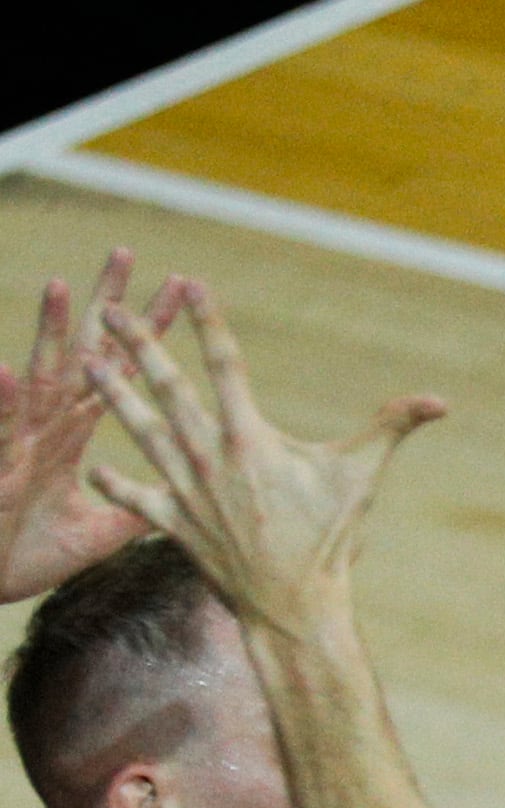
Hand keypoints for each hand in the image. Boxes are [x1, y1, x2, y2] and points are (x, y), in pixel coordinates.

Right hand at [2, 252, 183, 600]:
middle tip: (127, 255)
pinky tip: (5, 372)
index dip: (147, 335)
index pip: (119, 373)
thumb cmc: (28, 550)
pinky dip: (1, 402)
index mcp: (73, 434)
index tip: (178, 291)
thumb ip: (138, 508)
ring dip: (48, 335)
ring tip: (63, 288)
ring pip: (37, 378)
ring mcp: (18, 440)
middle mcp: (46, 425)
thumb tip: (182, 500)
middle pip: (82, 355)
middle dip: (103, 308)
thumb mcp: (98, 531)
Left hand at [81, 286, 442, 633]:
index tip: (191, 285)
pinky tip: (95, 466)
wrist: (292, 606)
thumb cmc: (330, 541)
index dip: (208, 322)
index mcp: (250, 438)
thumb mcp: (361, 479)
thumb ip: (392, 429)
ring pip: (139, 430)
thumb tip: (440, 401)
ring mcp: (185, 489)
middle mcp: (208, 456)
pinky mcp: (173, 522)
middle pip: (166, 388)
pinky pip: (135, 496)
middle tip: (114, 311)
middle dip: (139, 345)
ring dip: (112, 393)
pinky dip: (114, 482)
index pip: (225, 365)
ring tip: (90, 362)